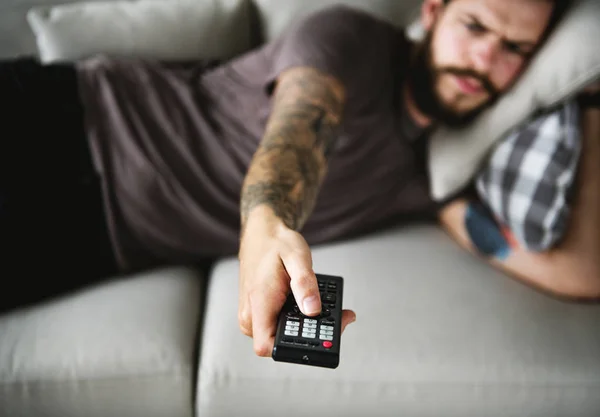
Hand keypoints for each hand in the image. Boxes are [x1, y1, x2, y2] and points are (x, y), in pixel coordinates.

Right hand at [238, 206, 355, 356]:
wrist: (262, 234)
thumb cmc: (276, 243)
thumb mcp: (297, 258)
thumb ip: (304, 284)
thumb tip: (313, 310)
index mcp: (259, 303)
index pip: (266, 346)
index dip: (293, 349)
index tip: (320, 337)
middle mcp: (251, 315)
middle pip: (280, 344)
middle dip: (312, 336)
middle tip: (340, 318)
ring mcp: (254, 317)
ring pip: (281, 337)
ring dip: (308, 328)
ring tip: (332, 311)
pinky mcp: (260, 314)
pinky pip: (279, 326)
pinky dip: (299, 320)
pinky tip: (314, 306)